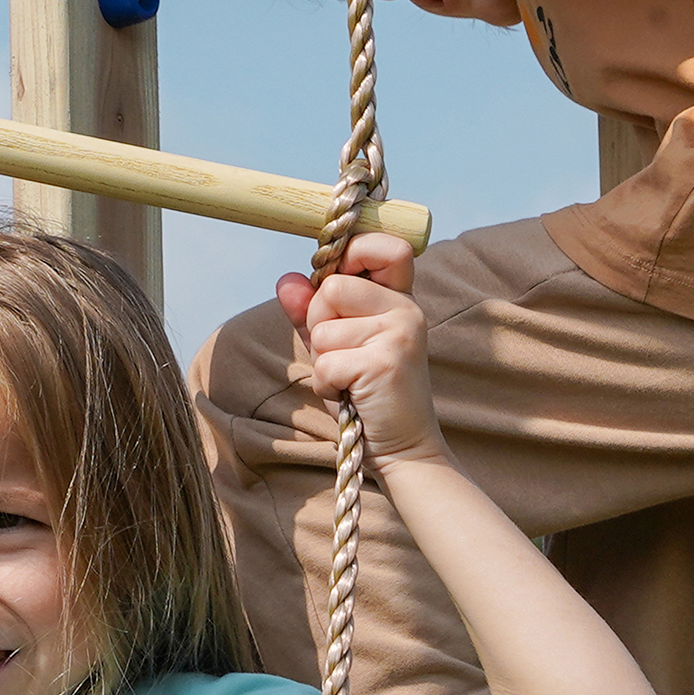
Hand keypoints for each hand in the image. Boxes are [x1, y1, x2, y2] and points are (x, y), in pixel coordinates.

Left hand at [276, 234, 445, 463]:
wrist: (402, 447)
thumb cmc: (366, 392)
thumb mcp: (335, 344)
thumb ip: (310, 310)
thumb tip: (287, 279)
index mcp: (399, 299)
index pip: (389, 247)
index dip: (355, 252)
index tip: (341, 273)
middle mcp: (406, 310)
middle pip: (332, 287)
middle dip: (320, 323)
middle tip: (346, 354)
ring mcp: (400, 334)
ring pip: (323, 327)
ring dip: (323, 358)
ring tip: (351, 377)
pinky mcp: (386, 362)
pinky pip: (325, 361)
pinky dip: (325, 383)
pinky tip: (349, 393)